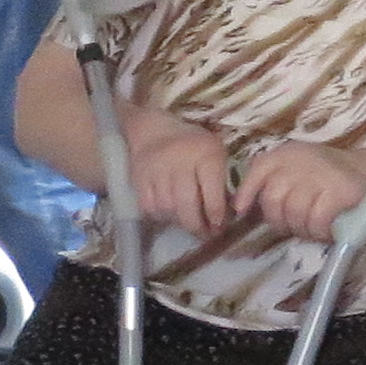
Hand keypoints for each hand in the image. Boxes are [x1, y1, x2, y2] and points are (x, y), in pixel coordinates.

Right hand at [127, 109, 238, 237]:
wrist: (154, 130)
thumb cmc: (193, 144)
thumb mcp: (215, 153)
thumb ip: (221, 181)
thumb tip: (226, 215)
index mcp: (205, 154)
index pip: (212, 194)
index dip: (216, 216)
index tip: (219, 227)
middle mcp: (180, 162)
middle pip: (187, 205)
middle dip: (197, 226)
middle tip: (205, 234)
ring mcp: (157, 171)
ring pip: (168, 209)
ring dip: (179, 222)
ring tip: (189, 224)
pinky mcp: (139, 179)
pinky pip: (150, 208)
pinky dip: (161, 216)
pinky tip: (170, 215)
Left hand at [236, 140, 365, 244]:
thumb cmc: (328, 180)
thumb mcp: (297, 173)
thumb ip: (272, 184)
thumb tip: (241, 208)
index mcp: (288, 153)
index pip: (258, 169)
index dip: (247, 193)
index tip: (241, 212)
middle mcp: (301, 160)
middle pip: (273, 200)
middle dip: (280, 221)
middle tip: (295, 226)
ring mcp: (321, 174)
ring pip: (294, 214)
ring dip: (302, 229)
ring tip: (314, 227)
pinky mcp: (338, 191)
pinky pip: (315, 221)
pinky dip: (319, 231)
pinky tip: (327, 229)